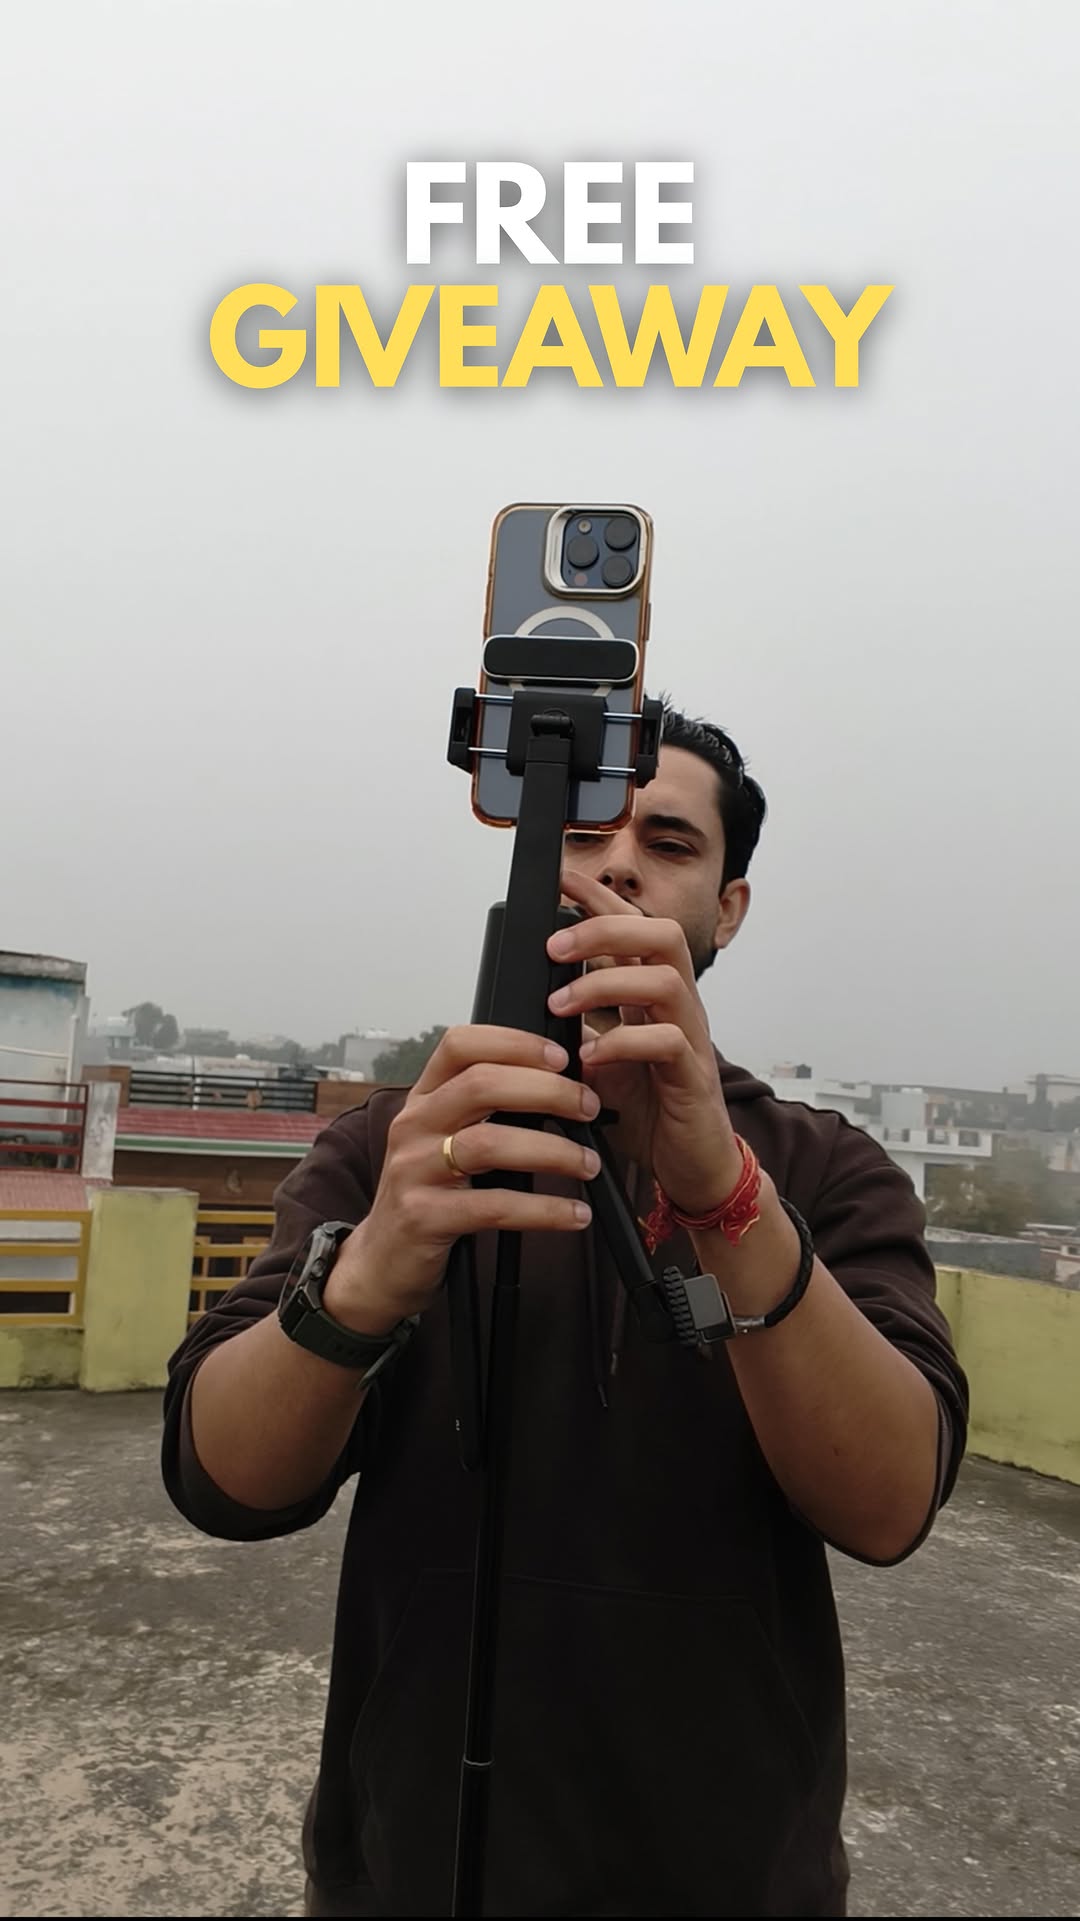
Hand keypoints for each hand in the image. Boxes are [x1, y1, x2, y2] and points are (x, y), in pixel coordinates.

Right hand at [325, 1025, 601, 1330]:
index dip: (514, 1043)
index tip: (561, 1057)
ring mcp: (414, 1170)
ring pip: (488, 1143)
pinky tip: (574, 1215)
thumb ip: (489, 1109)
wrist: (384, 1259)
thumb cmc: (431, 1191)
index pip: (461, 1044)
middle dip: (547, 1091)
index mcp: (424, 1097)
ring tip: (589, 1164)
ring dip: (552, 1151)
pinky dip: (543, 1210)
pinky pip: (493, 1206)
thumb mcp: (447, 1138)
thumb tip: (565, 1084)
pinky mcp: (424, 1216)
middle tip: (589, 1108)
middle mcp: (414, 1124)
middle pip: (481, 1085)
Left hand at [548, 870, 742, 1213]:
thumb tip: (535, 1001)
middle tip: (555, 948)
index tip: (562, 878)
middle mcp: (678, 1007)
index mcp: (653, 996)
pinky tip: (590, 1058)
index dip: (601, 898)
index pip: (633, 928)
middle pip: (660, 934)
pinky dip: (623, 1043)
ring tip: (561, 1006)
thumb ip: (579, 1027)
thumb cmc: (648, 1111)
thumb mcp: (600, 1059)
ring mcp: (691, 1038)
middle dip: (605, 929)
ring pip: (664, 978)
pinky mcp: (694, 1077)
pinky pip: (668, 1041)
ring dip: (605, 984)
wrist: (690, 1167)